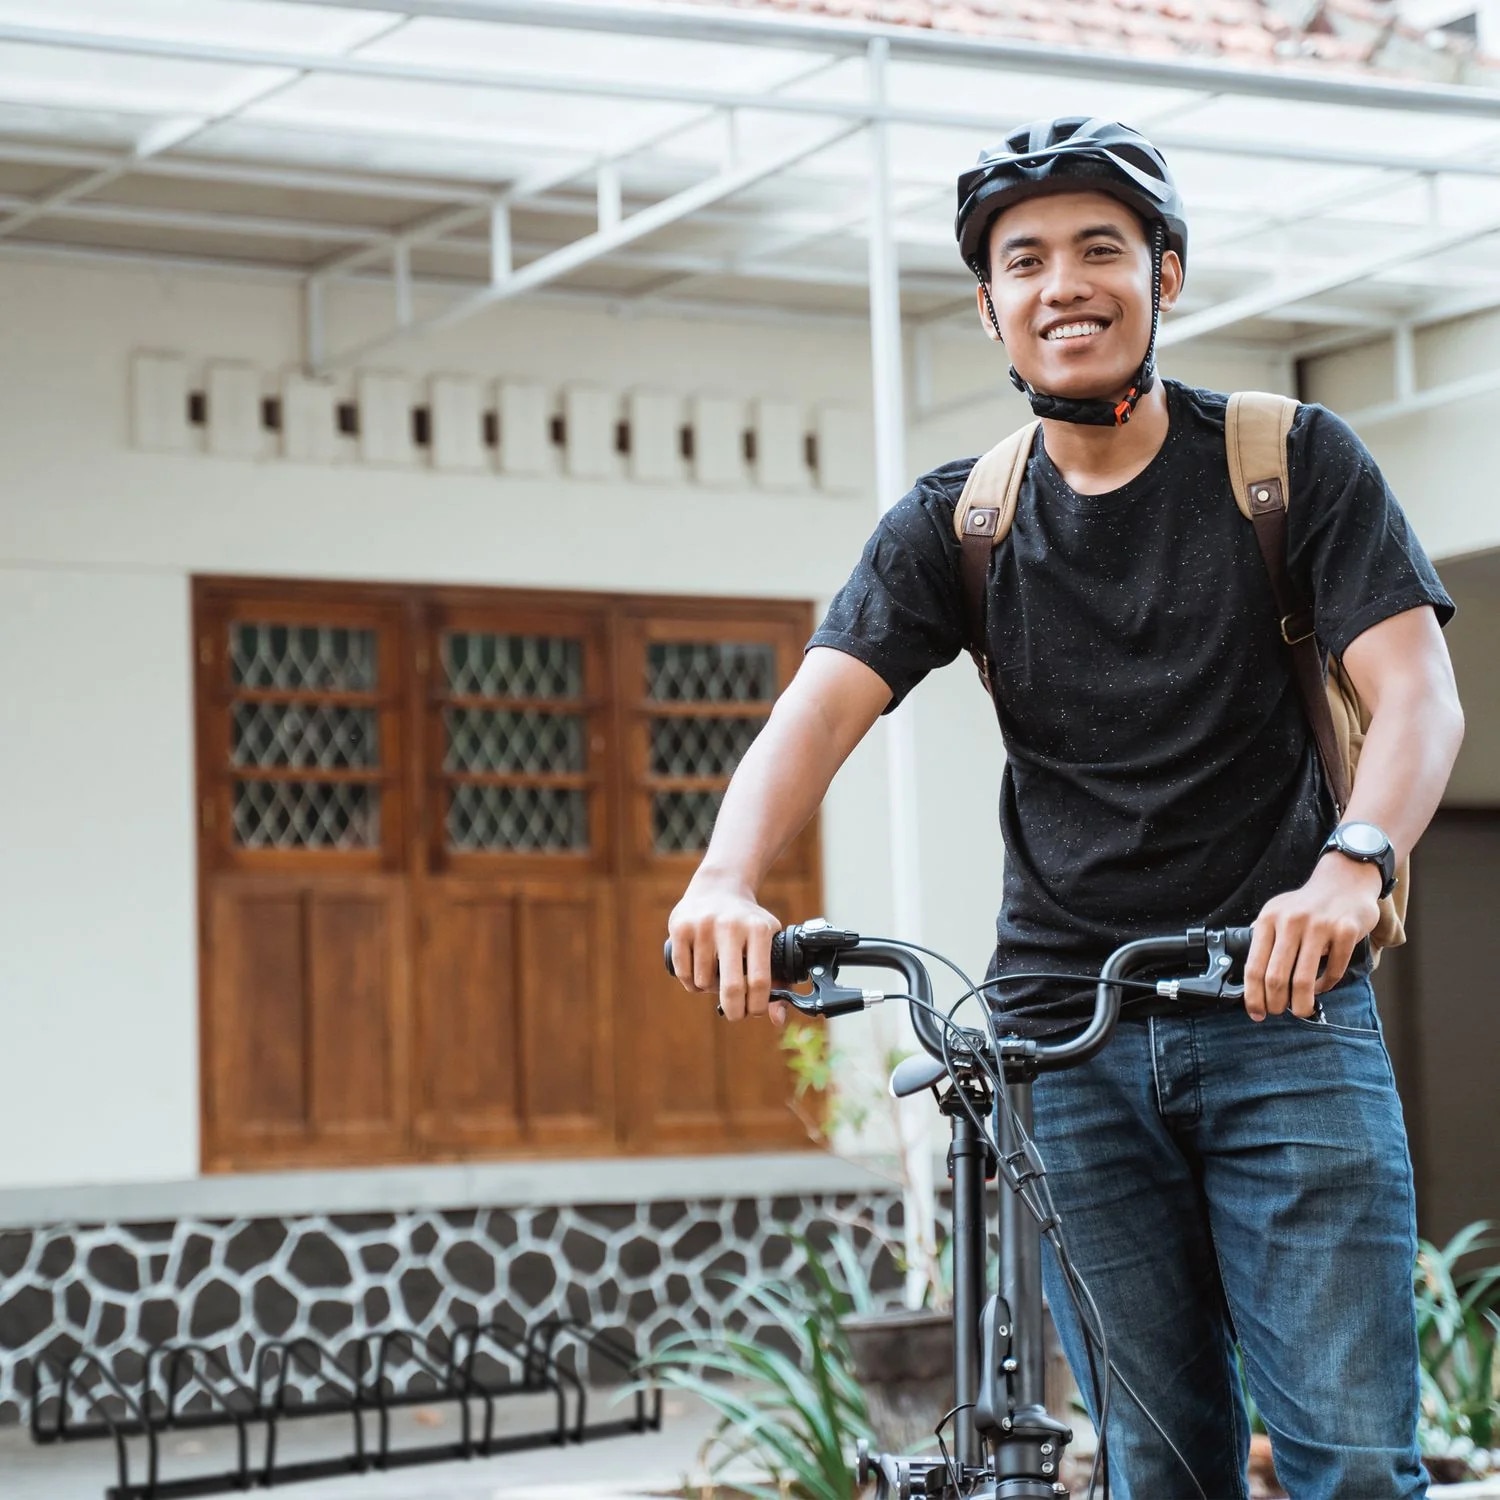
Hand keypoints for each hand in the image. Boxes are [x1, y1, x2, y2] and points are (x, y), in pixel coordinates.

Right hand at [667, 880, 786, 1024]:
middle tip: (736, 1014)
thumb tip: (777, 1020)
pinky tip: (699, 972)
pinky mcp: (680, 928)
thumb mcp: (769, 943)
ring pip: (704, 982)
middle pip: (732, 986)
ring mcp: (703, 925)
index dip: (758, 1005)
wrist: (718, 888)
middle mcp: (730, 925)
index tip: (755, 1011)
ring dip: (710, 990)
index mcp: (758, 928)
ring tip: (717, 976)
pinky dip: (692, 983)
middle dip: (735, 1010)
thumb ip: (779, 982)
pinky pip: (684, 973)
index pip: (759, 980)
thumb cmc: (748, 924)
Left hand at [1243, 854, 1382, 1020]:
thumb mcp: (1276, 911)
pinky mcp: (1346, 931)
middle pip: (1276, 977)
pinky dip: (1325, 986)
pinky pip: (1333, 971)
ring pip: (1304, 979)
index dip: (1253, 995)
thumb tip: (1249, 973)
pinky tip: (1321, 987)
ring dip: (1301, 1003)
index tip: (1256, 1012)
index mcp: (1269, 919)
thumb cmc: (1307, 903)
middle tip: (1280, 1013)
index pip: (1254, 966)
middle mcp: (1291, 922)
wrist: (1345, 879)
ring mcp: (1320, 926)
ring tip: (1302, 1010)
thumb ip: (1263, 937)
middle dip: (1276, 1003)